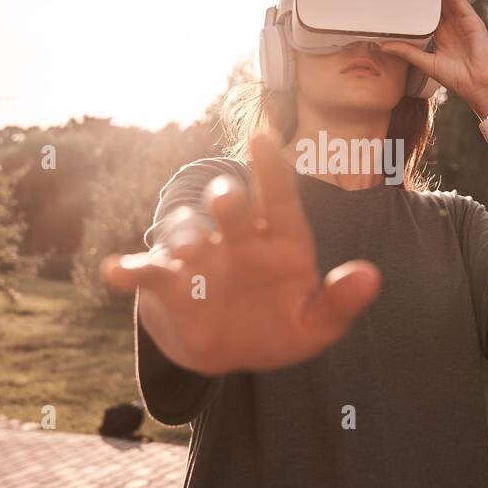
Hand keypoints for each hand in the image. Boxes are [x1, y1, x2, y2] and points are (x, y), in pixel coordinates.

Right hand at [100, 130, 381, 375]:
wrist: (231, 351)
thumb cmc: (278, 327)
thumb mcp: (315, 325)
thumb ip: (339, 302)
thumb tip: (372, 278)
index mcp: (279, 239)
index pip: (279, 197)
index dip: (272, 168)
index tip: (264, 137)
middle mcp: (236, 237)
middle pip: (230, 207)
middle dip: (226, 199)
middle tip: (227, 199)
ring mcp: (198, 256)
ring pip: (185, 230)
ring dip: (184, 234)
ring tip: (188, 249)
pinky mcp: (165, 283)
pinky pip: (145, 271)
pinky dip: (128, 271)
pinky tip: (115, 273)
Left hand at [379, 0, 487, 116]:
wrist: (480, 85)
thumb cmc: (457, 79)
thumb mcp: (426, 63)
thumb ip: (407, 52)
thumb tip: (384, 46)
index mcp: (440, 36)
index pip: (425, 14)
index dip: (415, 3)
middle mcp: (450, 26)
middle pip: (436, 2)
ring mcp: (461, 21)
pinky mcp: (470, 19)